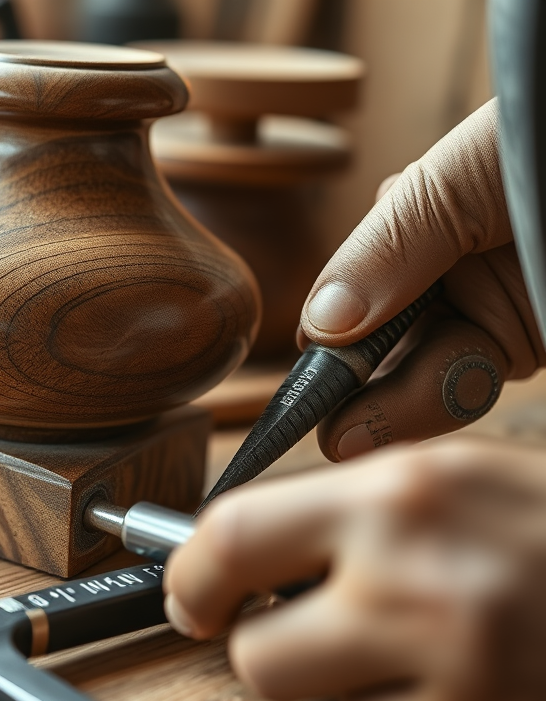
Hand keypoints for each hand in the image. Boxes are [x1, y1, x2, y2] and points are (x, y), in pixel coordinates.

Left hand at [164, 437, 545, 700]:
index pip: (234, 532)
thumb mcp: (452, 483)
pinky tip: (452, 685)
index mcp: (402, 488)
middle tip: (288, 628)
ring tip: (398, 648)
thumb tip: (245, 553)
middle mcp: (418, 568)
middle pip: (253, 646)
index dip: (193, 576)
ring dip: (334, 682)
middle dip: (257, 643)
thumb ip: (348, 512)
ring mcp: (457, 658)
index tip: (192, 595)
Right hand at [299, 99, 544, 460]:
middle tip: (332, 434)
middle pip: (384, 355)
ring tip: (354, 432)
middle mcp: (449, 282)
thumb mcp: (453, 184)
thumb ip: (384, 250)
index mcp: (416, 235)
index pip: (350, 306)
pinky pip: (474, 386)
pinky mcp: (538, 342)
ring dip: (399, 405)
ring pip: (429, 380)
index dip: (327, 354)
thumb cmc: (539, 140)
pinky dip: (446, 399)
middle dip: (361, 394)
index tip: (303, 399)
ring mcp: (499, 319)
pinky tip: (412, 406)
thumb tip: (320, 325)